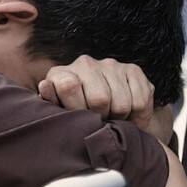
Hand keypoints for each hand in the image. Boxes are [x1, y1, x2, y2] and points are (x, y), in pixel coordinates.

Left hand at [39, 56, 174, 144]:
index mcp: (61, 74)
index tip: (81, 120)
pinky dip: (138, 117)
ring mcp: (111, 65)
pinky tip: (129, 116)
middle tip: (101, 122)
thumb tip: (45, 86)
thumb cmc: (77, 116)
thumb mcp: (59, 114)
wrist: (105, 111)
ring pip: (122, 104)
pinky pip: (140, 101)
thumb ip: (51, 104)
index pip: (69, 86)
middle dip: (102, 117)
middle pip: (100, 99)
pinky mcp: (133, 69)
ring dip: (120, 118)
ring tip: (114, 119)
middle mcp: (85, 64)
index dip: (78, 109)